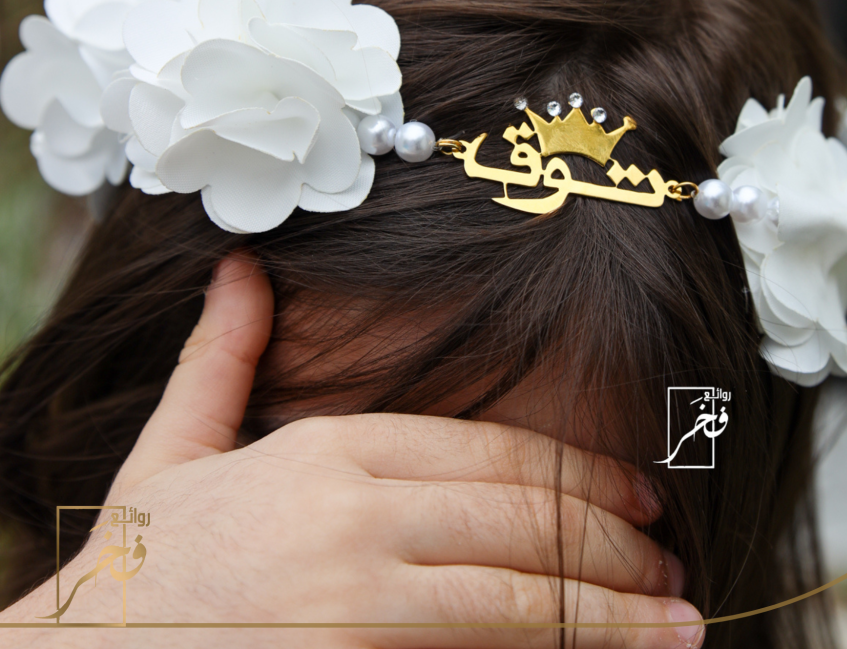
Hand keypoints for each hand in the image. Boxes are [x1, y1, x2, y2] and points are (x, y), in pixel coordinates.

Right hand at [2, 255, 704, 647]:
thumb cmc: (137, 572)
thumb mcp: (170, 452)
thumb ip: (219, 358)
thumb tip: (239, 270)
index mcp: (328, 448)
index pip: (487, 450)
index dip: (571, 472)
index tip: (631, 495)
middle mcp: (352, 504)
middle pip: (518, 510)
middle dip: (608, 538)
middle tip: (670, 559)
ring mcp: (354, 581)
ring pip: (519, 584)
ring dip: (610, 607)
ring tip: (676, 622)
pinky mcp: (353, 647)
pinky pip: (482, 644)